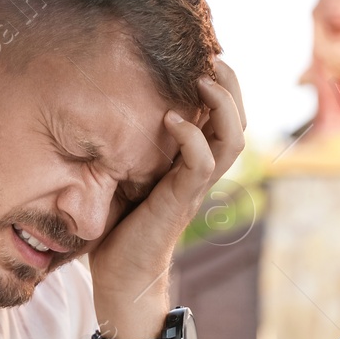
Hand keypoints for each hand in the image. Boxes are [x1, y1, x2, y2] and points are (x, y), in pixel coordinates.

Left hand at [91, 59, 246, 336]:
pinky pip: (200, 163)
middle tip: (212, 58)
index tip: (202, 59)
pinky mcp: (180, 202)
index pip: (223, 120)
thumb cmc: (118, 230)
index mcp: (191, 165)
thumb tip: (100, 110)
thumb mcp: (123, 177)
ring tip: (204, 77)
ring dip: (223, 103)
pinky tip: (171, 119)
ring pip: (232, 139)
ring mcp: (194, 188)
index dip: (223, 88)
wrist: (121, 280)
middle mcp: (200, 174)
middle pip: (239, 122)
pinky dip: (192, 137)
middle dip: (232, 86)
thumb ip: (127, 148)